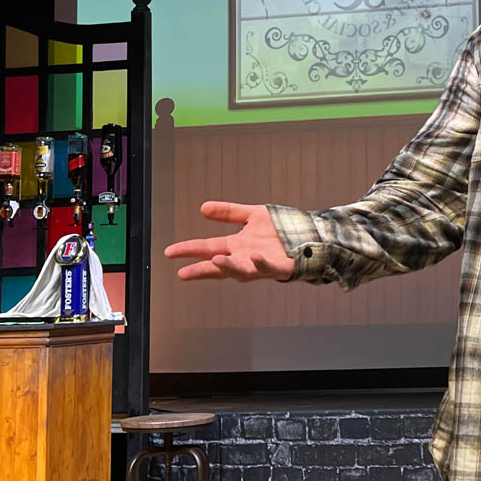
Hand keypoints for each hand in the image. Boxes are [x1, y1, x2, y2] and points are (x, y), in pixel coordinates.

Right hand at [164, 201, 296, 281]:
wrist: (310, 235)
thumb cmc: (281, 230)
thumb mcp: (252, 216)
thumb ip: (229, 213)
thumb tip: (203, 208)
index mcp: (236, 246)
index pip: (207, 249)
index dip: (189, 251)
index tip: (170, 252)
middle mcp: (245, 259)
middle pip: (219, 266)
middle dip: (201, 269)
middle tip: (183, 272)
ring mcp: (261, 265)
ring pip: (242, 271)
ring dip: (229, 267)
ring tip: (216, 260)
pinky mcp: (279, 267)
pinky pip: (268, 267)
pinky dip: (260, 263)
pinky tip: (253, 256)